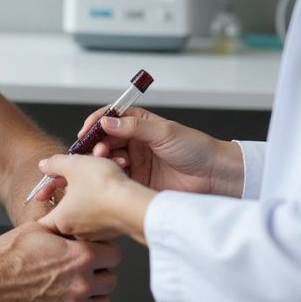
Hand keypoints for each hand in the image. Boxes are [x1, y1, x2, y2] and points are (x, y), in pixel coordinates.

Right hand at [0, 222, 120, 301]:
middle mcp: (81, 281)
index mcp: (79, 255)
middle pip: (112, 280)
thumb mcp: (37, 229)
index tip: (99, 252)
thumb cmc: (7, 257)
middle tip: (89, 270)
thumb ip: (62, 229)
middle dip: (101, 273)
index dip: (106, 251)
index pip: (114, 255)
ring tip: (81, 289)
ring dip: (95, 296)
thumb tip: (71, 223)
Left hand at [37, 154, 154, 242]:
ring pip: (84, 209)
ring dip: (88, 192)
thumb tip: (44, 165)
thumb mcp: (74, 164)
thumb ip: (55, 163)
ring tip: (96, 176)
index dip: (43, 200)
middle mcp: (76, 231)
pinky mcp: (111, 230)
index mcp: (61, 220)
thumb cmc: (104, 187)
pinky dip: (102, 200)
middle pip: (64, 210)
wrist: (135, 203)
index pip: (41, 218)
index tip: (42, 193)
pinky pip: (101, 214)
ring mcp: (95, 233)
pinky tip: (110, 186)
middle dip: (69, 190)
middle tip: (74, 177)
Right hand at [81, 108, 244, 197]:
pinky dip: (111, 176)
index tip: (86, 131)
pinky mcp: (137, 182)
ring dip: (102, 161)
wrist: (214, 176)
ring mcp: (135, 163)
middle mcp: (134, 142)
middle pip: (104, 140)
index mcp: (139, 124)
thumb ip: (134, 126)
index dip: (96, 123)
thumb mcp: (164, 132)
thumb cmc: (195, 149)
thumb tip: (107, 122)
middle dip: (96, 145)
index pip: (110, 119)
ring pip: (107, 159)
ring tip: (107, 163)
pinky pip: (116, 178)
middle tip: (96, 152)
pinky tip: (115, 176)